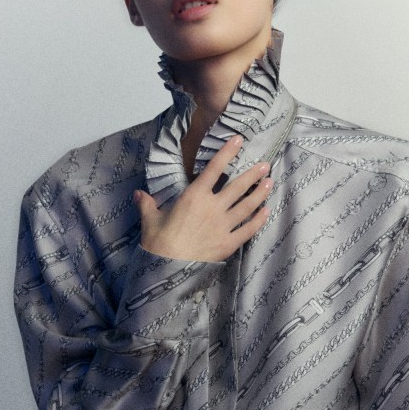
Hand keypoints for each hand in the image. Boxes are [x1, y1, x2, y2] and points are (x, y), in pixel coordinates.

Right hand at [134, 137, 273, 262]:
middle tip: (265, 165)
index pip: (214, 169)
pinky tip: (266, 212)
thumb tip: (139, 194)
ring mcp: (223, 225)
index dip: (228, 152)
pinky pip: (248, 229)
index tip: (239, 140)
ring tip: (270, 183)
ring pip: (247, 205)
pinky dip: (258, 220)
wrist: (167, 269)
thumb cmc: (158, 243)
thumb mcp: (150, 220)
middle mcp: (213, 207)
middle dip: (253, 174)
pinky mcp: (228, 243)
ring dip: (260, 193)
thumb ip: (147, 204)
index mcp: (194, 197)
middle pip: (238, 186)